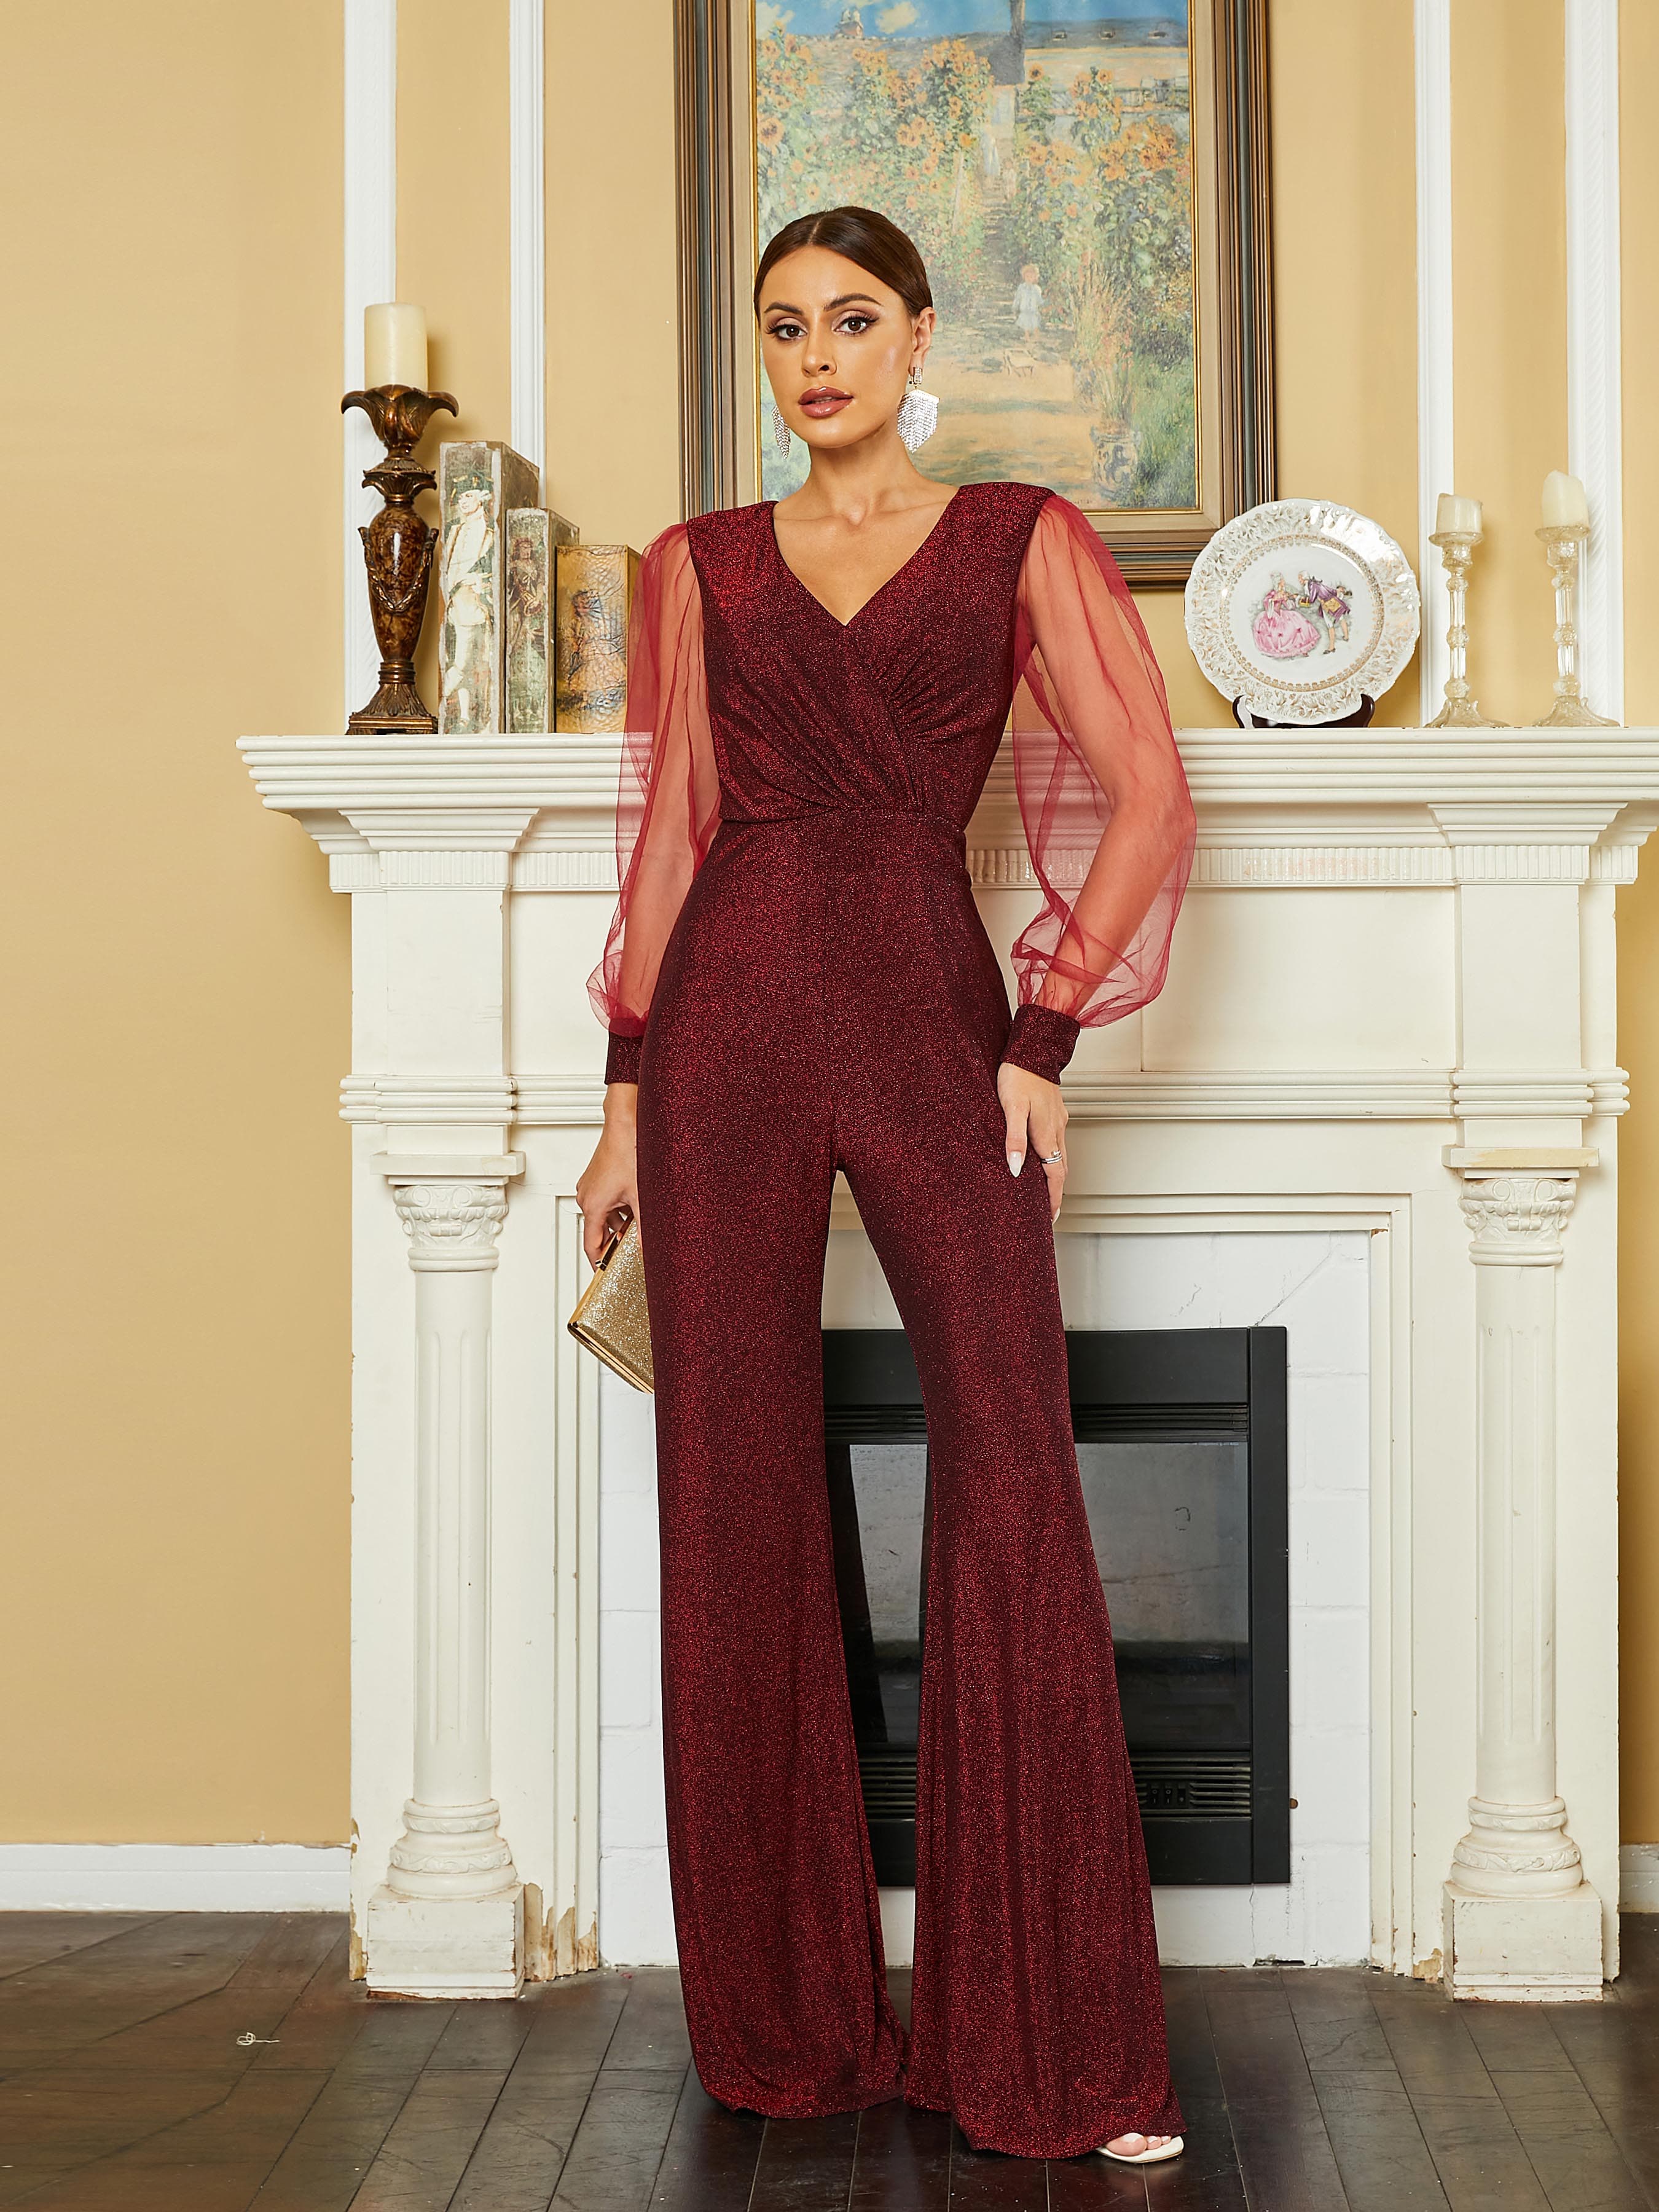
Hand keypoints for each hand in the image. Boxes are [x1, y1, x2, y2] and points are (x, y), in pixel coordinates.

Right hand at [576, 1083, 640, 1267]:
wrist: (625, 1125)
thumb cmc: (628, 1152)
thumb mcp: (641, 1197)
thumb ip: (644, 1226)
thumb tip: (647, 1246)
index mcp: (593, 1206)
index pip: (591, 1245)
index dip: (598, 1261)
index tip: (604, 1272)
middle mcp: (586, 1197)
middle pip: (598, 1230)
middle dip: (614, 1241)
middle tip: (629, 1251)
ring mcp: (589, 1186)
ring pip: (604, 1215)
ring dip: (619, 1223)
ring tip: (639, 1225)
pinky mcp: (596, 1178)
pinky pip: (605, 1201)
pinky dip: (618, 1208)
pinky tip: (635, 1206)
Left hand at [997, 1060, 1067, 1224]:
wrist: (1032, 1048)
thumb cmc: (1017, 1075)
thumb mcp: (1010, 1108)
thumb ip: (1013, 1139)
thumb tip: (1015, 1169)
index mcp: (1045, 1133)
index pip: (1055, 1175)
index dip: (1053, 1198)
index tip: (1051, 1217)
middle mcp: (1056, 1129)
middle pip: (1061, 1169)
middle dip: (1057, 1192)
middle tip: (1050, 1212)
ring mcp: (1058, 1119)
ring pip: (1060, 1155)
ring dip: (1056, 1175)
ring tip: (1047, 1191)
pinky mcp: (1055, 1110)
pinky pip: (1057, 1140)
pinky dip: (1053, 1156)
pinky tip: (1044, 1156)